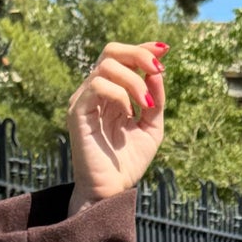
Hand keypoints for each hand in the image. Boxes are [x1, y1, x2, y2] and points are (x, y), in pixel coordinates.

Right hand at [67, 41, 167, 212]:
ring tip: (147, 105)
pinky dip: (119, 94)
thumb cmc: (127, 163)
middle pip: (111, 52)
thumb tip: (157, 72)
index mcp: (111, 93)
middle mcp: (95, 92)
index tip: (164, 50)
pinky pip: (97, 85)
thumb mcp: (151, 129)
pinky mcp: (77, 111)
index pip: (122, 58)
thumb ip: (156, 101)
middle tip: (158, 70)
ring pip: (106, 66)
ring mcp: (84, 100)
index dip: (142, 49)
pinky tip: (129, 114)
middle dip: (138, 56)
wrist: (111, 191)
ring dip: (133, 80)